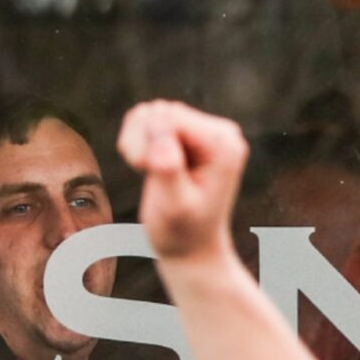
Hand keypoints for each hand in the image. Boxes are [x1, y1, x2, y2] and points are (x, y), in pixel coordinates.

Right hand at [118, 101, 249, 265]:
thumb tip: (161, 136)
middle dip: (141, 141)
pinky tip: (148, 166)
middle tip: (146, 173)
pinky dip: (137, 141)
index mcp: (224, 143)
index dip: (148, 140)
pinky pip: (147, 119)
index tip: (147, 170)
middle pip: (160, 111)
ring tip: (147, 172)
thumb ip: (168, 169)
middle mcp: (220, 131)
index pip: (170, 117)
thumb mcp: (173, 206)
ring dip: (136, 142)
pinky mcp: (186, 135)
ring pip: (150, 112)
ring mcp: (203, 131)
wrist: (191, 249)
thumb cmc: (183, 233)